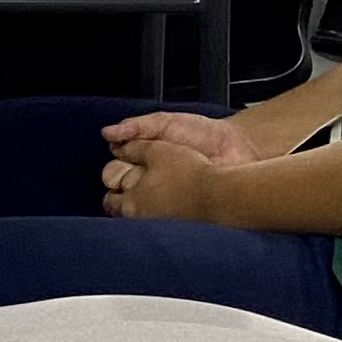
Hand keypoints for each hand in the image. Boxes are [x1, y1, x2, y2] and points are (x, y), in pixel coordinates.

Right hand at [99, 107, 266, 222]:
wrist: (236, 147)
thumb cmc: (202, 133)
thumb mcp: (165, 123)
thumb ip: (136, 127)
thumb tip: (105, 134)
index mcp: (142, 157)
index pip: (114, 171)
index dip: (115, 171)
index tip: (123, 166)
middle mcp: (149, 179)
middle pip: (121, 191)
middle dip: (123, 187)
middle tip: (135, 181)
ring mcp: (164, 198)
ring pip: (136, 209)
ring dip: (136, 204)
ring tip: (149, 197)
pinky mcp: (179, 212)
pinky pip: (159, 219)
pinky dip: (154, 217)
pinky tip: (160, 209)